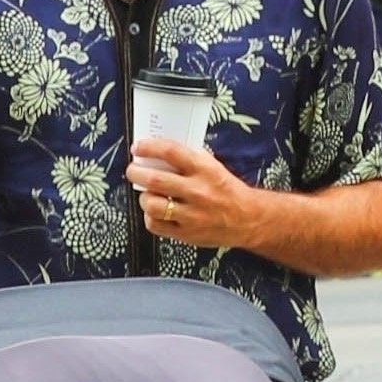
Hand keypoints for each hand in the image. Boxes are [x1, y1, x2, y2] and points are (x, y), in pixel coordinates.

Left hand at [126, 137, 256, 249]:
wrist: (247, 218)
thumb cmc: (227, 190)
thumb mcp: (213, 166)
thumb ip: (189, 158)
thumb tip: (159, 151)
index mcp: (205, 170)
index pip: (170, 152)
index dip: (149, 147)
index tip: (138, 148)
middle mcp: (198, 192)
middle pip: (155, 180)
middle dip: (136, 173)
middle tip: (133, 170)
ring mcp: (192, 215)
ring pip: (152, 205)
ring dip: (143, 197)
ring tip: (147, 194)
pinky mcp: (186, 233)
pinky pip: (155, 225)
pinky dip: (150, 217)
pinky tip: (156, 212)